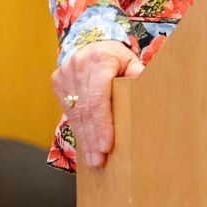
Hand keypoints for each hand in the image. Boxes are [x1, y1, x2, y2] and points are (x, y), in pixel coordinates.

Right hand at [51, 40, 144, 168]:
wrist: (91, 45)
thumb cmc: (116, 58)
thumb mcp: (131, 62)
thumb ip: (138, 76)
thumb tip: (149, 93)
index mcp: (98, 59)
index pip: (98, 97)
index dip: (102, 123)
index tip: (106, 146)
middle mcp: (78, 65)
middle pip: (86, 109)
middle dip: (92, 138)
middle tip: (98, 161)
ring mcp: (65, 74)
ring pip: (75, 113)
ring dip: (84, 138)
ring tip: (93, 160)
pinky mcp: (58, 82)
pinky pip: (68, 111)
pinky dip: (78, 129)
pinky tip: (85, 146)